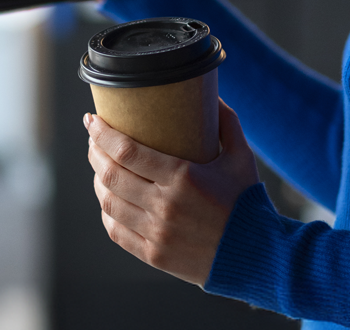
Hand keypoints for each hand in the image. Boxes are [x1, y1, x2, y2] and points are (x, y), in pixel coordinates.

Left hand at [85, 100, 260, 286]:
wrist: (257, 255)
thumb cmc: (248, 202)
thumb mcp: (241, 156)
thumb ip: (226, 122)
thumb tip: (212, 93)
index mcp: (183, 177)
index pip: (127, 152)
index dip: (103, 134)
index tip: (92, 119)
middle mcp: (165, 206)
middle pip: (112, 175)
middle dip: (95, 151)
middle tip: (93, 136)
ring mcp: (156, 233)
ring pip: (109, 202)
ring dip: (97, 179)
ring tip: (98, 164)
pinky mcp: (153, 255)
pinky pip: (116, 230)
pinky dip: (106, 211)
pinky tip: (108, 197)